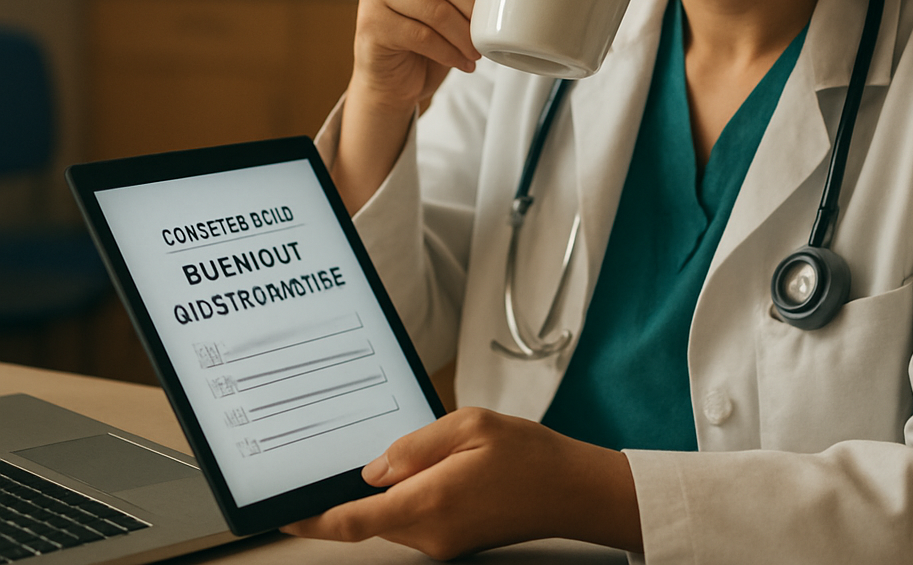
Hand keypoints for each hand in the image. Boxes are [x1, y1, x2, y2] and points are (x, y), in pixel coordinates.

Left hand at [281, 408, 642, 560]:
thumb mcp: (470, 425)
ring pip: (392, 517)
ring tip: (418, 452)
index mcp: (431, 501)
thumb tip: (374, 469)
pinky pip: (414, 519)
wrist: (570, 490)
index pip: (355, 521)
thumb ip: (415, 446)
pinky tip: (432, 467)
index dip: (315, 522)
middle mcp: (432, 532)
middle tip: (345, 459)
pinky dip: (408, 496)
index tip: (286, 517)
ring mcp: (443, 542)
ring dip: (386, 491)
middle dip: (352, 495)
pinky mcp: (454, 541)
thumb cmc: (529, 455)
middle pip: (370, 518)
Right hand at [335, 0, 487, 210]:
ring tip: (480, 51)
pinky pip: (422, 37)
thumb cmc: (428, 37)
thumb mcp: (446, 2)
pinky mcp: (371, 26)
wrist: (390, 80)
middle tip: (492, 27)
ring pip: (435, 9)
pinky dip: (451, 53)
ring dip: (466, 35)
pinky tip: (464, 62)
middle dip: (476, 2)